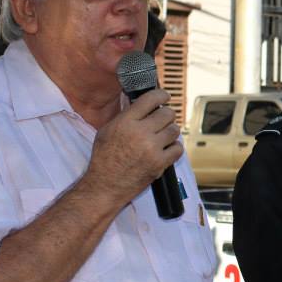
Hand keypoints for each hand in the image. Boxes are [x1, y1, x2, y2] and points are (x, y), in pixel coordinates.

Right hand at [84, 89, 182, 204]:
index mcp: (125, 122)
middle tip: (163, 120)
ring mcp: (152, 148)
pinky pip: (178, 148)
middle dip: (166, 115)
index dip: (162, 95)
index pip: (151, 99)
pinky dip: (174, 148)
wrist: (105, 185)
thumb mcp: (107, 130)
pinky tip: (166, 149)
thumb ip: (125, 116)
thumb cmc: (104, 159)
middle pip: (167, 113)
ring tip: (162, 136)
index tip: (165, 96)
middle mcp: (140, 132)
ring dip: (170, 131)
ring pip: (174, 130)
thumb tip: (141, 103)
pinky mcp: (160, 163)